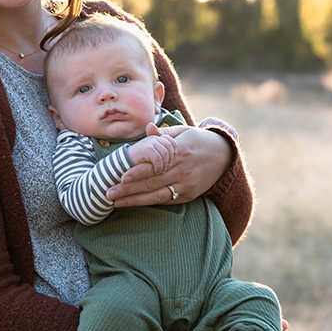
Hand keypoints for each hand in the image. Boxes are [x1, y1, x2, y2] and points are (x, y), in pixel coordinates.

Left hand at [107, 126, 232, 207]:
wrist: (223, 156)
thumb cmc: (197, 140)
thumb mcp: (183, 132)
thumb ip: (163, 134)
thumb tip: (147, 127)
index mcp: (179, 152)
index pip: (154, 165)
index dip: (136, 172)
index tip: (120, 177)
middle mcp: (182, 170)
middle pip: (151, 182)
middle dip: (128, 189)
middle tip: (108, 192)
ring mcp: (186, 184)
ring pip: (157, 195)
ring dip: (134, 200)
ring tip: (116, 202)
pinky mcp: (188, 195)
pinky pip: (166, 200)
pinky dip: (149, 202)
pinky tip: (134, 203)